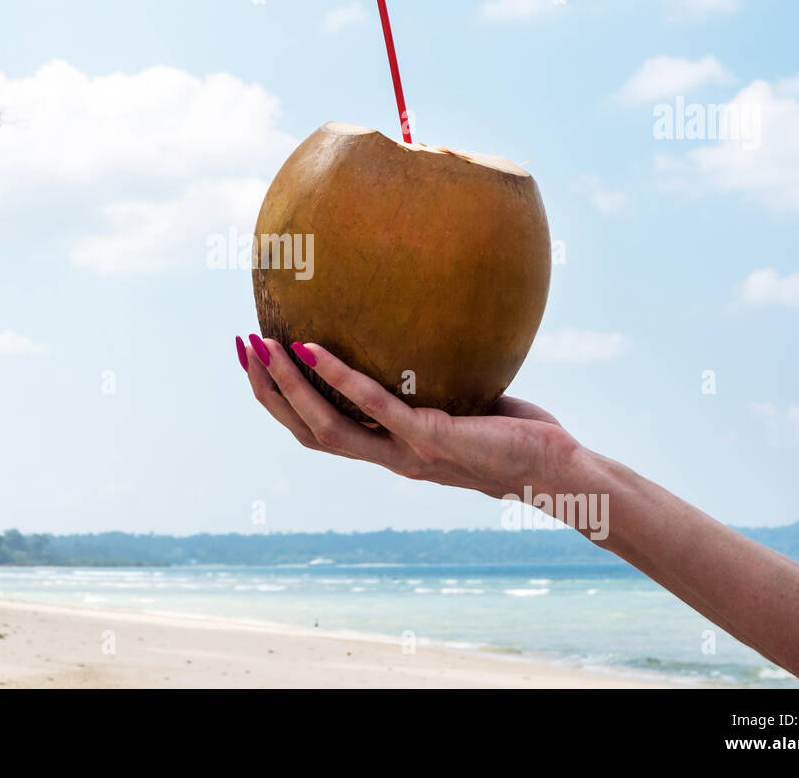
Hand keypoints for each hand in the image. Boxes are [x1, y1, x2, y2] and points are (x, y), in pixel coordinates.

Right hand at [237, 335, 579, 498]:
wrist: (557, 473)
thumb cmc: (515, 434)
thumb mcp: (462, 400)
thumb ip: (430, 377)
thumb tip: (417, 324)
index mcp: (388, 450)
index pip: (318, 431)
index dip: (280, 401)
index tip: (255, 362)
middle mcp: (388, 457)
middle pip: (306, 432)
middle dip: (268, 392)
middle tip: (240, 347)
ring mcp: (405, 452)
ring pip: (326, 426)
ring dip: (287, 386)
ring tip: (263, 346)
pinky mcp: (429, 438)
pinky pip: (373, 405)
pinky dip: (338, 376)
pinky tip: (314, 345)